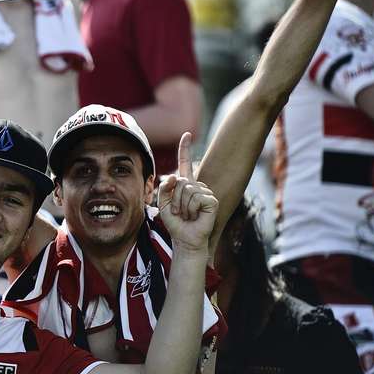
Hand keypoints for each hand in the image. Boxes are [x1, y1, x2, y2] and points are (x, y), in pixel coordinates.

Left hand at [157, 132, 217, 253]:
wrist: (185, 239)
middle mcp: (197, 186)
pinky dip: (191, 208)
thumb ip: (164, 187)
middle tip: (179, 212)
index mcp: (185, 184)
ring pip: (187, 189)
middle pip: (179, 181)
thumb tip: (174, 177)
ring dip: (181, 206)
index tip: (187, 134)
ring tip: (187, 215)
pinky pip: (196, 197)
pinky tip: (195, 216)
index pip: (185, 163)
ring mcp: (206, 192)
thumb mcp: (162, 203)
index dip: (185, 148)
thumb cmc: (175, 222)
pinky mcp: (212, 200)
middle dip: (173, 199)